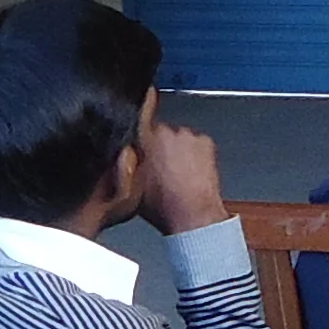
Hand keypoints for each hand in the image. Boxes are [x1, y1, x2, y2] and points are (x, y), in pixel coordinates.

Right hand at [134, 111, 227, 235]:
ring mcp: (187, 135)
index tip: (143, 115)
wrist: (192, 213)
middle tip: (161, 165)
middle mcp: (165, 132)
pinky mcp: (205, 141)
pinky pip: (198, 142)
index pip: (139, 116)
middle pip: (160, 131)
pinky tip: (191, 171)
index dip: (140, 121)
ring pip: (180, 137)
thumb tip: (123, 155)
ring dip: (178, 149)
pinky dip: (196, 153)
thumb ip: (125, 162)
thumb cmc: (163, 205)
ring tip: (178, 172)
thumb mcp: (130, 185)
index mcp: (143, 138)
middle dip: (159, 144)